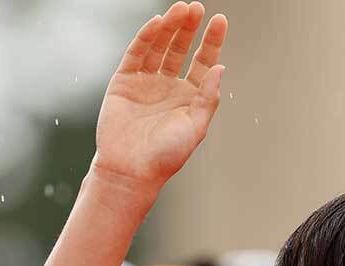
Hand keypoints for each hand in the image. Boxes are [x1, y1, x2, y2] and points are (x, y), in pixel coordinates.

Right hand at [92, 2, 226, 200]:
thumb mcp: (196, 127)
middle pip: (181, 49)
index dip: (212, 42)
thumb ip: (208, 98)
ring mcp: (146, 82)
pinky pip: (137, 54)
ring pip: (160, 46)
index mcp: (190, 97)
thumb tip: (220, 68)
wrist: (131, 170)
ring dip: (170, 27)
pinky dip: (146, 38)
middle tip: (197, 7)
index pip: (203, 62)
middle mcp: (169, 86)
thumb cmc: (166, 155)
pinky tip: (158, 23)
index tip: (220, 20)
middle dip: (189, 28)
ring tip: (181, 9)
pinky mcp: (124, 81)